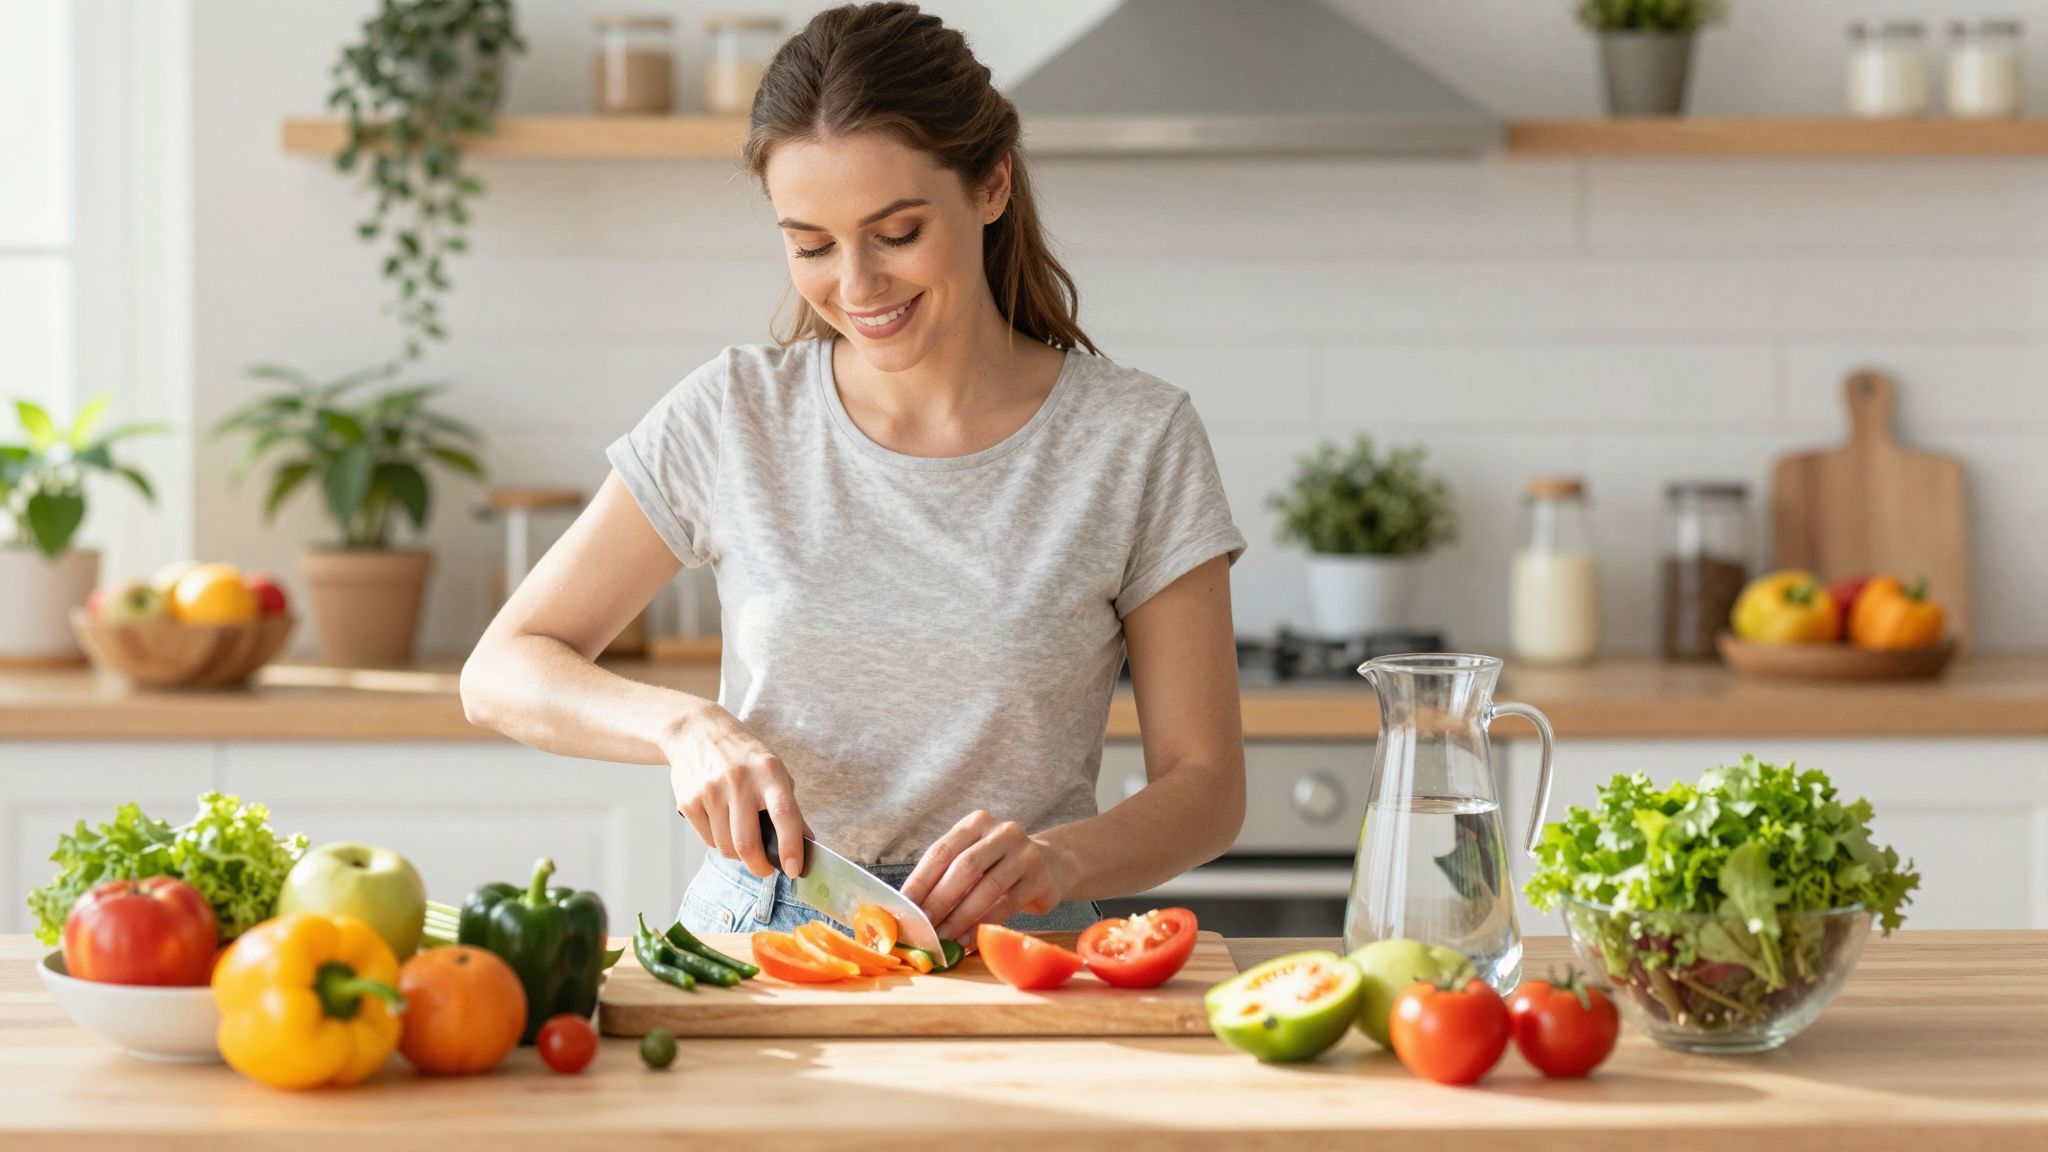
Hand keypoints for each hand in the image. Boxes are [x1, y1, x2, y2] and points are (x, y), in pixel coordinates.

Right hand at [664, 702, 807, 877]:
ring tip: (741, 837)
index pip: (784, 814)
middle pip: (747, 843)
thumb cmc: (743, 756)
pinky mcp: (688, 802)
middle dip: (759, 867)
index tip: (795, 870)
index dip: (790, 846)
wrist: (697, 732)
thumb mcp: (773, 770)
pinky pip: (708, 840)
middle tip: (765, 869)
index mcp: (768, 772)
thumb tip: (806, 844)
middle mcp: (738, 780)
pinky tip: (722, 823)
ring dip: (737, 854)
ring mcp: (710, 791)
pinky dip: (718, 842)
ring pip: (726, 848)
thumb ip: (789, 806)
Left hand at [900, 810, 1071, 941]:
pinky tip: (968, 940)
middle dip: (939, 901)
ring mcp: (1025, 853)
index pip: (941, 851)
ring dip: (961, 918)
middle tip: (923, 928)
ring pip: (986, 888)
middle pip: (964, 868)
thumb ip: (946, 876)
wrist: (1052, 864)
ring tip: (944, 939)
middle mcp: (1002, 832)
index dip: (920, 881)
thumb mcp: (973, 858)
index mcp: (976, 823)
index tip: (904, 908)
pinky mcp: (1041, 878)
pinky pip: (1007, 905)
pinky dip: (983, 925)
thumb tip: (911, 910)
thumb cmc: (999, 866)